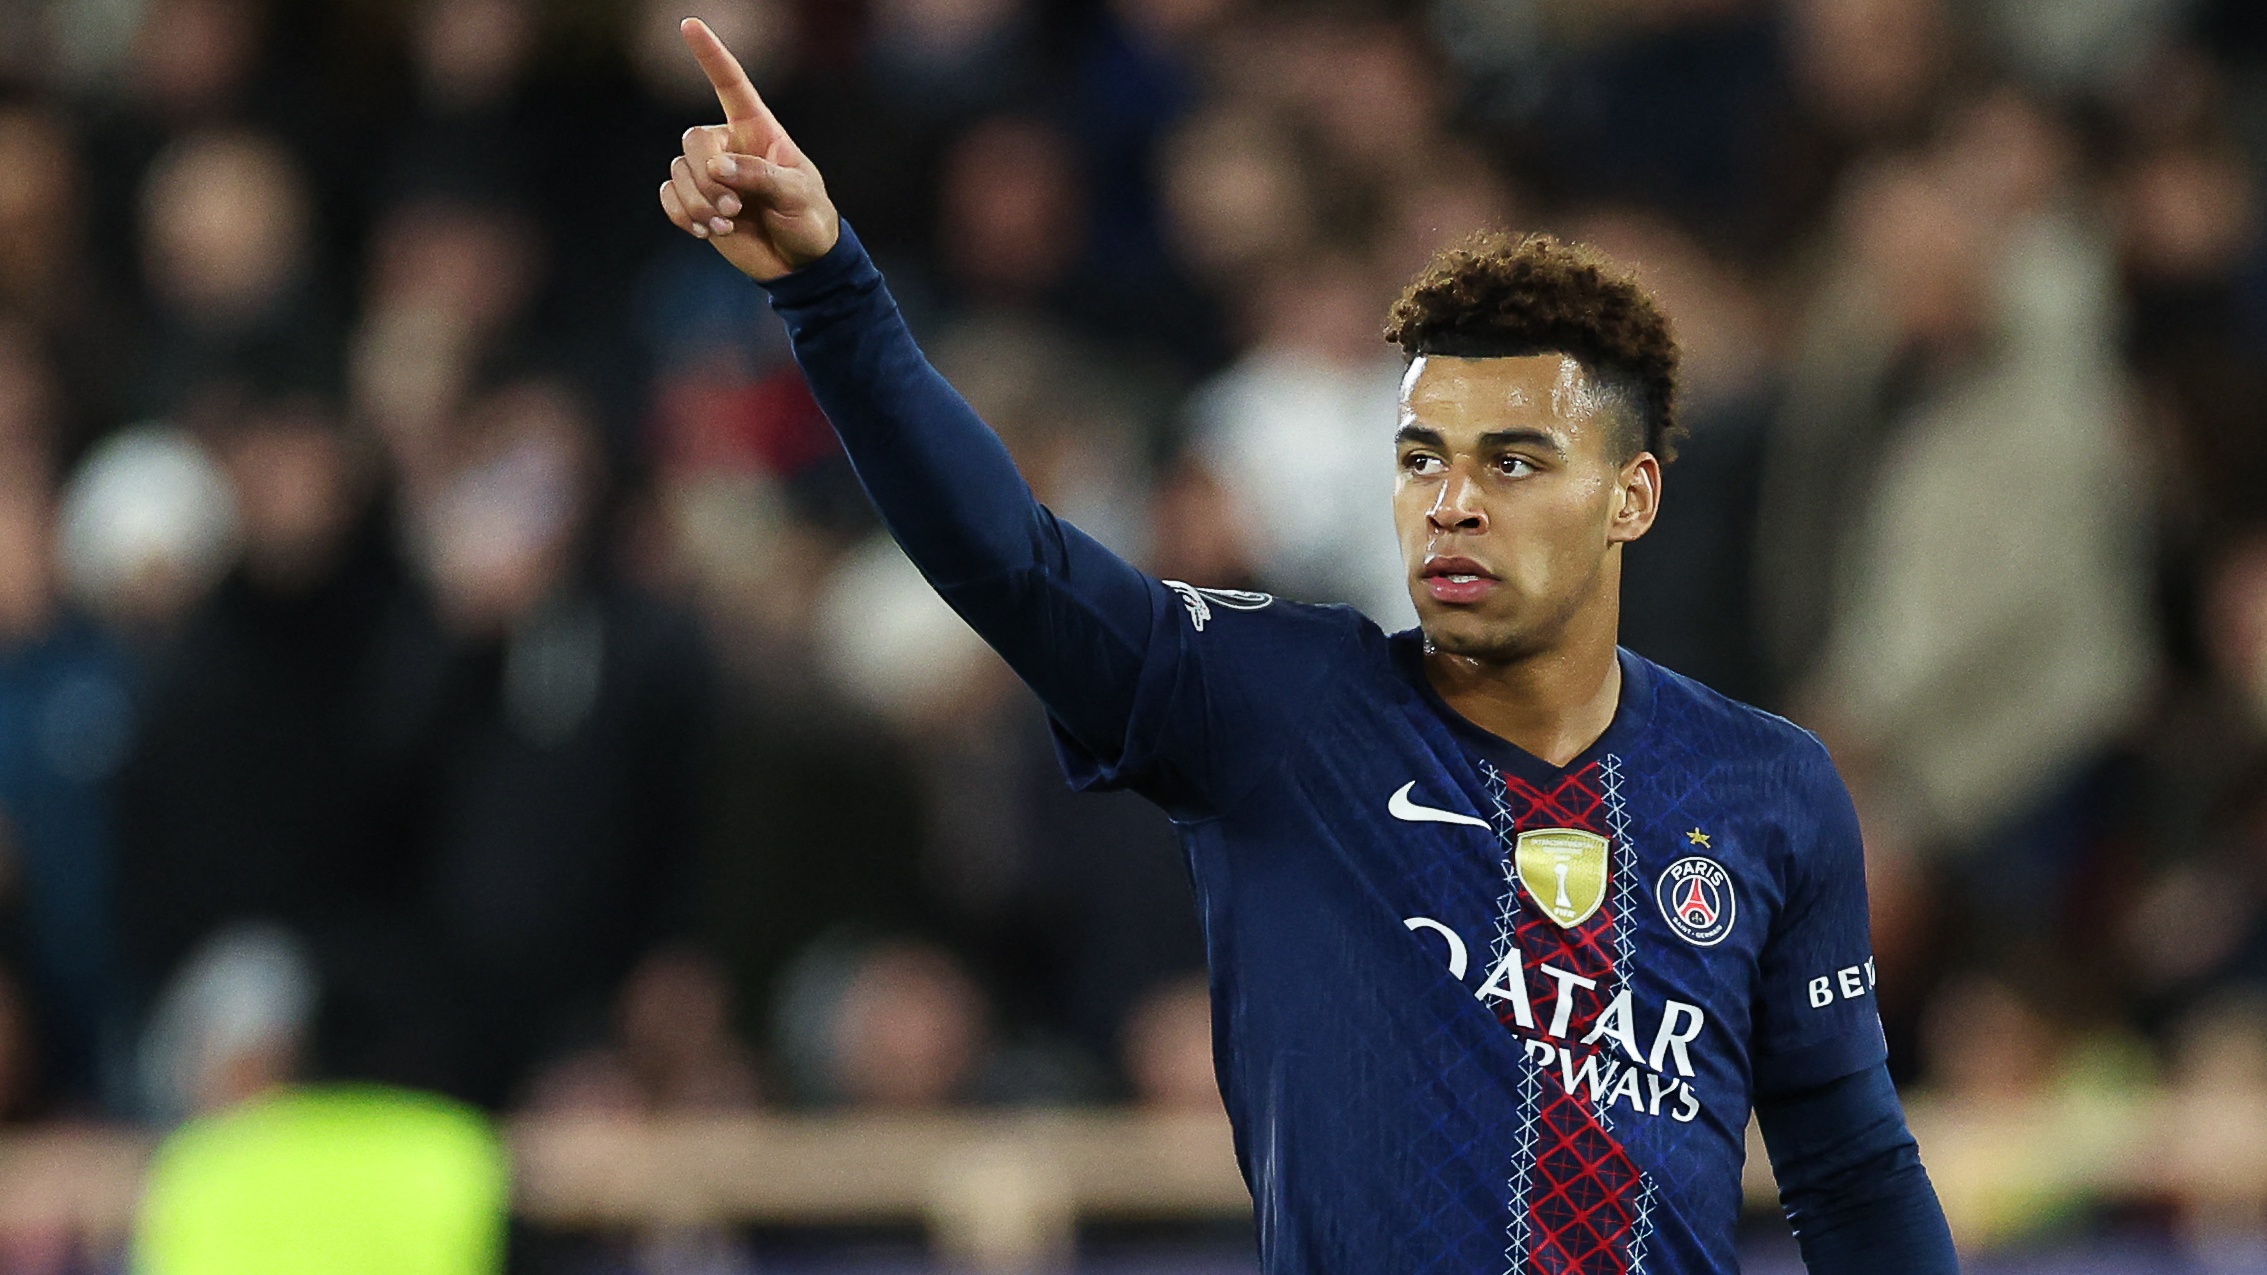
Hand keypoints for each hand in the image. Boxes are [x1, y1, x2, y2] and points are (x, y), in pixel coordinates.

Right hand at [659, 18, 839, 280]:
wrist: (798, 263)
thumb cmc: (808, 220)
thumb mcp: (797, 195)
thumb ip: (761, 176)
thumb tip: (717, 167)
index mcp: (758, 131)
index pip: (731, 85)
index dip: (710, 55)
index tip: (689, 25)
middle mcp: (729, 146)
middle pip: (693, 140)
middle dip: (707, 178)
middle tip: (734, 209)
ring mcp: (709, 175)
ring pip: (678, 172)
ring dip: (698, 203)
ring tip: (727, 224)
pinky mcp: (696, 203)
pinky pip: (669, 197)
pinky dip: (683, 215)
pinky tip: (707, 232)